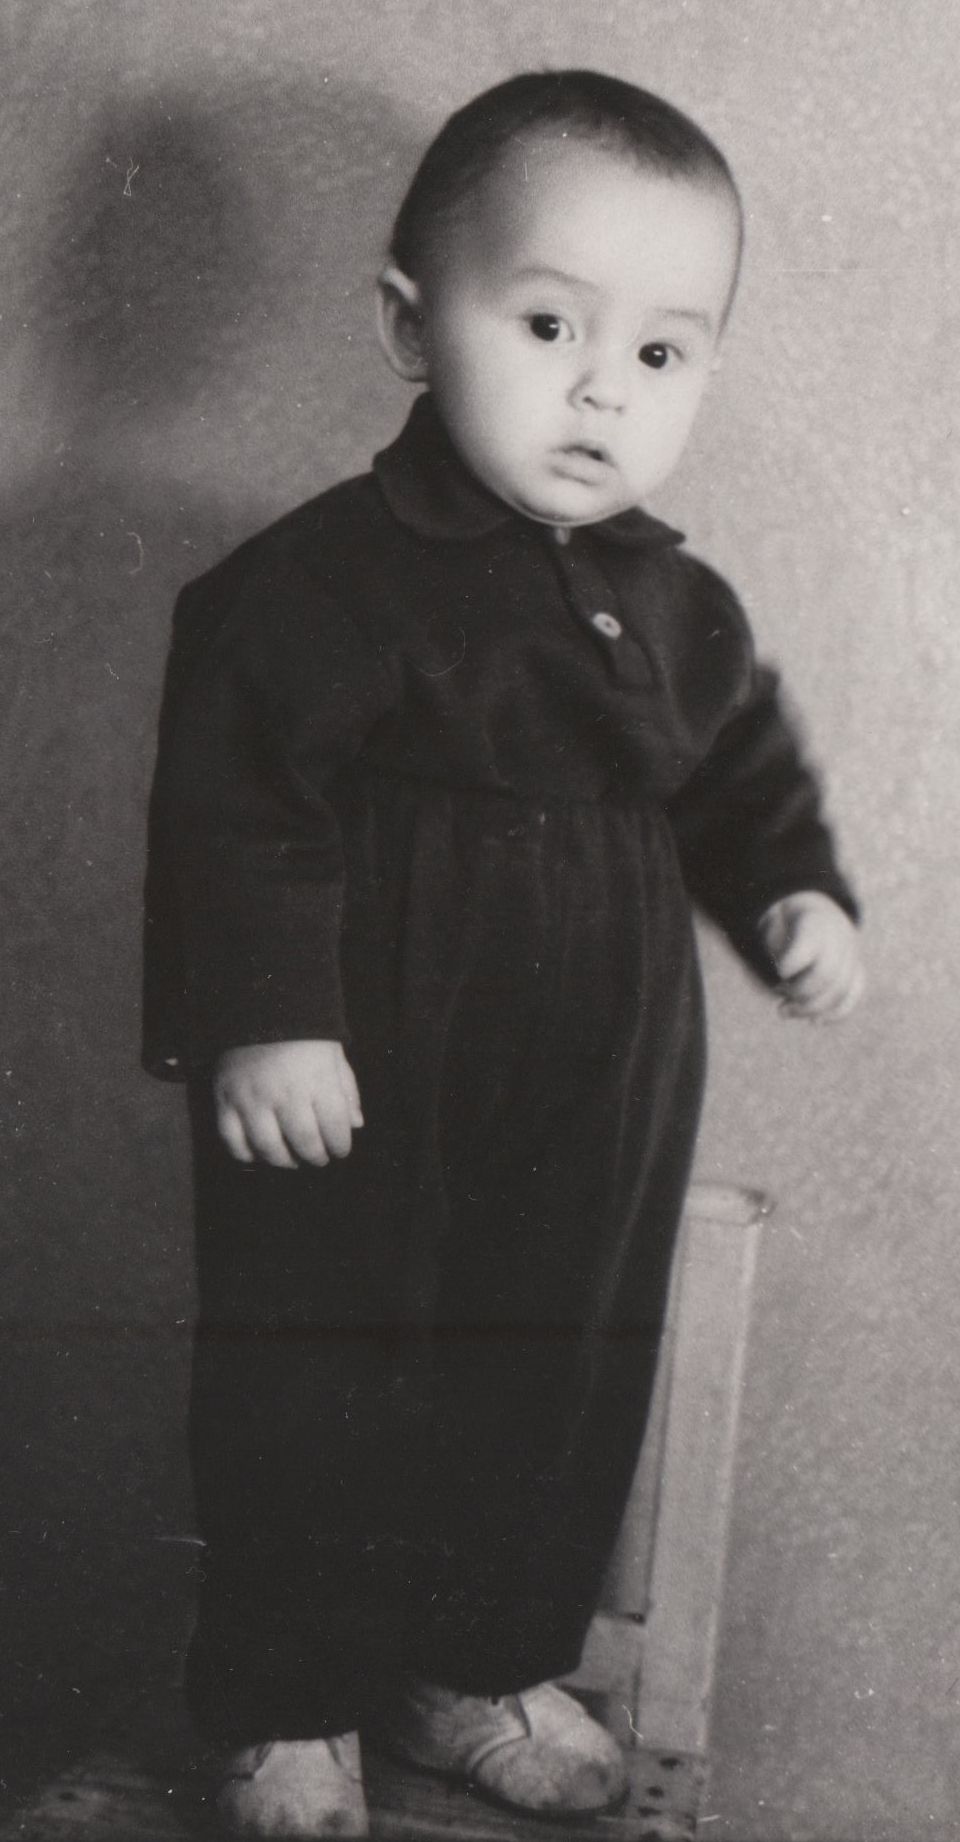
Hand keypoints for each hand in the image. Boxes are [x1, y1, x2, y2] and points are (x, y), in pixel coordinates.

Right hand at [213, 1040, 363, 1166]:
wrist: (258, 1006)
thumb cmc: (304, 1034)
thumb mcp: (333, 1055)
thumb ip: (346, 1090)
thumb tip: (355, 1125)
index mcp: (318, 1080)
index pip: (335, 1128)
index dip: (341, 1145)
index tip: (340, 1149)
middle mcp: (285, 1093)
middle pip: (304, 1142)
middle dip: (316, 1157)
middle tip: (319, 1158)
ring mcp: (252, 1099)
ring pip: (268, 1148)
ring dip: (284, 1161)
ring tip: (292, 1159)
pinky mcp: (225, 1099)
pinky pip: (231, 1140)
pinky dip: (246, 1154)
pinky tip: (259, 1153)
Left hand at [758, 892, 864, 1021]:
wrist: (815, 916)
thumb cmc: (784, 923)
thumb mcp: (770, 923)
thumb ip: (771, 942)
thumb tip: (783, 972)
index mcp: (814, 921)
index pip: (809, 943)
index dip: (793, 961)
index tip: (780, 972)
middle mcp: (838, 938)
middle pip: (826, 973)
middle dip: (800, 993)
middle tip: (779, 1002)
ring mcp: (851, 956)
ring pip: (840, 989)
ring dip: (811, 1008)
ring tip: (784, 1011)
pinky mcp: (856, 972)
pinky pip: (852, 994)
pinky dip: (836, 1012)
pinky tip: (815, 1021)